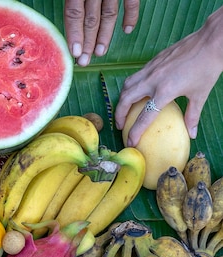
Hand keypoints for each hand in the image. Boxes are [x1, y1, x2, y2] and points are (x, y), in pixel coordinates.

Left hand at [64, 0, 139, 66]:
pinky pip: (132, 2)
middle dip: (88, 43)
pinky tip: (127, 30)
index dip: (74, 34)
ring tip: (100, 53)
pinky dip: (130, 16)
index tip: (75, 53)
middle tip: (84, 62)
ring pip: (109, 14)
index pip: (74, 14)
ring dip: (105, 35)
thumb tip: (69, 21)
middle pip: (91, 19)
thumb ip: (73, 1)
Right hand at [115, 6, 222, 145]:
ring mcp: (151, 69)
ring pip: (127, 86)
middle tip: (121, 125)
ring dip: (122, 100)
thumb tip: (192, 134)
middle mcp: (153, 80)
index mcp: (164, 91)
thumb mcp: (200, 94)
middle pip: (126, 100)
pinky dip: (131, 86)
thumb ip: (192, 115)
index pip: (144, 117)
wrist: (211, 41)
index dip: (135, 132)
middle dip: (119, 115)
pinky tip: (137, 92)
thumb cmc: (208, 67)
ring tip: (124, 109)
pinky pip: (136, 76)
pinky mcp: (153, 61)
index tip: (130, 142)